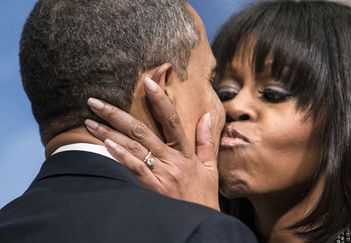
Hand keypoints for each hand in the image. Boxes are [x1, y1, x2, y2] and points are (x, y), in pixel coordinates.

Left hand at [85, 77, 219, 209]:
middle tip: (95, 102)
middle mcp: (172, 160)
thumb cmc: (203, 196)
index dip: (160, 100)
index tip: (146, 82)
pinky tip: (106, 144)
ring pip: (133, 147)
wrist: (201, 223)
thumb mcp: (210, 167)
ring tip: (89, 121)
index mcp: (185, 153)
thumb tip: (206, 116)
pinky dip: (120, 155)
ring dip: (109, 133)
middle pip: (142, 131)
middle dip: (116, 114)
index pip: (172, 120)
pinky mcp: (152, 189)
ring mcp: (161, 175)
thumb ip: (206, 141)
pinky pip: (134, 169)